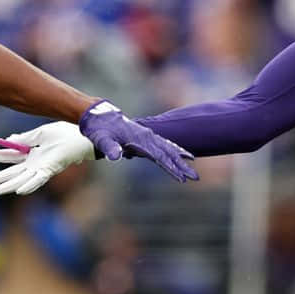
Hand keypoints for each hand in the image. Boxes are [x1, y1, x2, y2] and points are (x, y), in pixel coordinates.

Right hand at [0, 122, 94, 194]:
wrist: (82, 135)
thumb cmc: (65, 133)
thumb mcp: (41, 133)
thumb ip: (26, 138)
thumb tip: (9, 140)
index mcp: (32, 152)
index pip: (11, 156)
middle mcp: (36, 162)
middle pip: (13, 172)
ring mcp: (42, 167)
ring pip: (22, 179)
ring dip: (9, 186)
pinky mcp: (51, 170)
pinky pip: (38, 180)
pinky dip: (29, 185)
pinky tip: (18, 191)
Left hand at [79, 101, 197, 182]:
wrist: (98, 115)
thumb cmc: (99, 129)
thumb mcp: (101, 139)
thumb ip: (109, 147)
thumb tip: (116, 157)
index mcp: (140, 140)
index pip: (159, 157)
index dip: (171, 168)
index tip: (182, 178)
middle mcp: (147, 137)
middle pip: (169, 153)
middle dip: (182, 166)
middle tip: (195, 178)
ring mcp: (147, 135)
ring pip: (168, 147)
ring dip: (180, 158)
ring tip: (193, 165)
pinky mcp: (144, 136)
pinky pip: (163, 143)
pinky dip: (174, 148)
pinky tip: (180, 153)